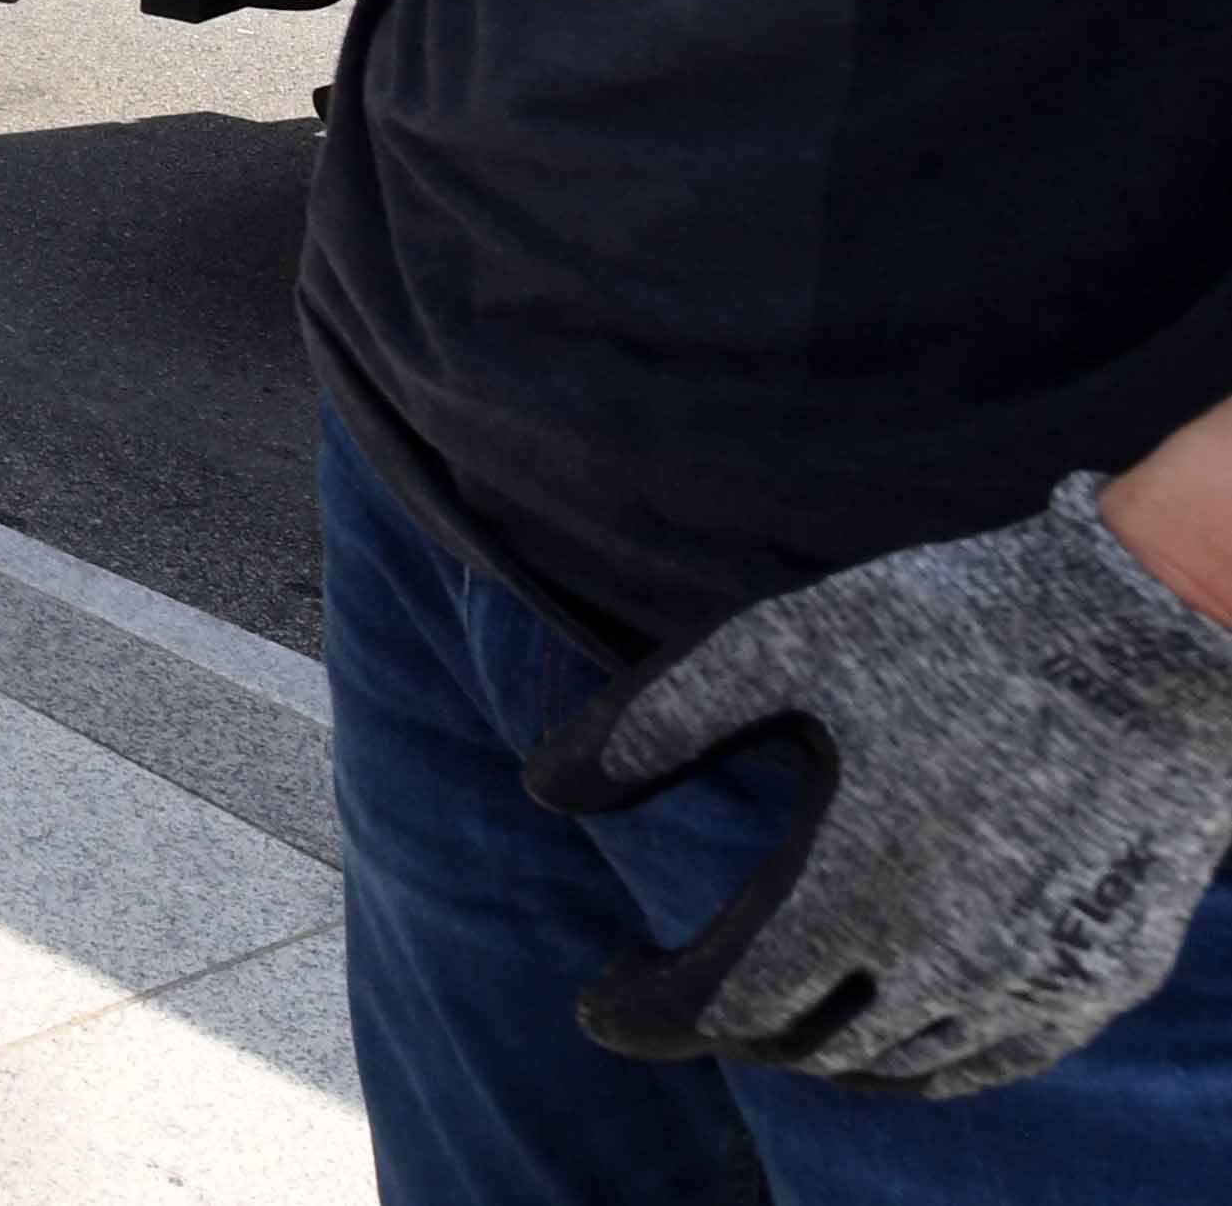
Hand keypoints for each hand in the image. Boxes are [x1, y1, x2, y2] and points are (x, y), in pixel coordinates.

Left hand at [523, 474, 1231, 1095]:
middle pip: (803, 1045)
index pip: (721, 1006)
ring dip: (812, 1048)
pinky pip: (993, 1060)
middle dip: (718, 1024)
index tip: (596, 1000)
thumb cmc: (955, 629)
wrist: (1152, 632)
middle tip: (664, 985)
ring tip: (760, 1003)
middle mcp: (946, 967)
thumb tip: (544, 788)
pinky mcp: (1105, 976)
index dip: (645, 1013)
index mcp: (854, 895)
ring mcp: (1037, 984)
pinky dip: (920, 1060)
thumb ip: (653, 724)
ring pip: (897, 1068)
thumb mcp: (777, 647)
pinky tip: (889, 1023)